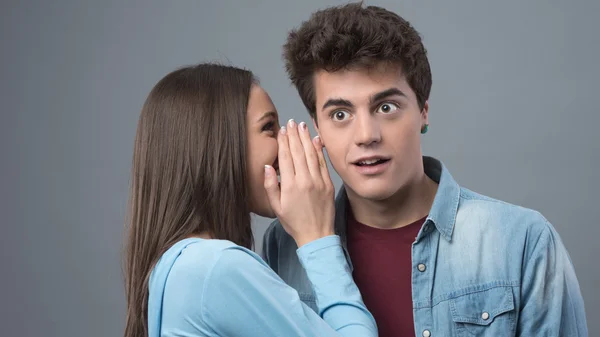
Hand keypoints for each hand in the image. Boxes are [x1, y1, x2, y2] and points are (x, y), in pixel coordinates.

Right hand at [264, 119, 334, 246]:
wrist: (317, 235)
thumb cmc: (294, 222)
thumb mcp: (276, 207)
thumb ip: (270, 186)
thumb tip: (268, 167)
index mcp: (290, 185)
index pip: (286, 157)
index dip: (283, 141)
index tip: (282, 130)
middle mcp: (304, 180)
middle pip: (298, 152)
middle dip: (294, 135)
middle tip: (291, 122)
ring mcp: (318, 181)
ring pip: (311, 154)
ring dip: (306, 138)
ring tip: (302, 126)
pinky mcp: (328, 183)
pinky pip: (322, 163)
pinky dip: (319, 149)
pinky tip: (316, 139)